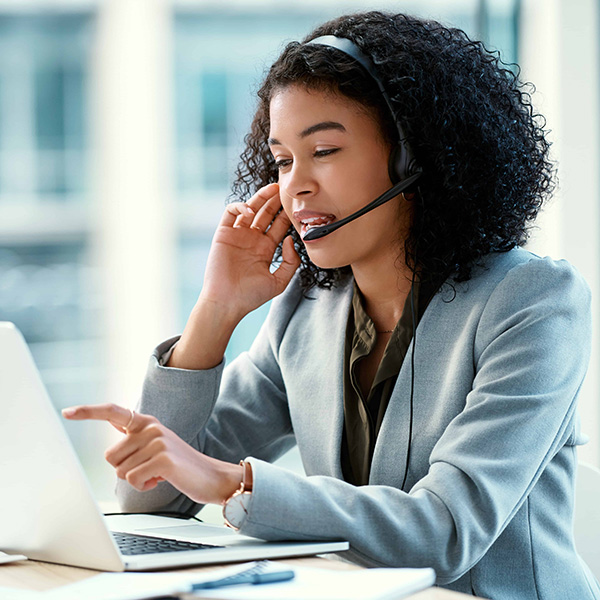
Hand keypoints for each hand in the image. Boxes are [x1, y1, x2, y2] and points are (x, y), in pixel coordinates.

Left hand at [62, 403, 241, 504]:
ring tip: (158, 473)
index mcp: (146, 422)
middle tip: (149, 468)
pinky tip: (161, 479)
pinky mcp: (162, 459)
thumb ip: (134, 439)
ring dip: (136, 479)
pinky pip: (133, 480)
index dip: (88, 412)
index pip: (112, 412)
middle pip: (110, 456)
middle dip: (125, 469)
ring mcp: (157, 441)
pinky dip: (144, 486)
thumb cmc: (178, 465)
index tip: (67, 412)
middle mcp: (150, 427)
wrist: (210, 476)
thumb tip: (113, 438)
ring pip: (120, 471)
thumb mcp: (155, 446)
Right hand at [200, 182, 300, 321]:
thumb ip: (290, 262)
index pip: (279, 226)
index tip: (297, 206)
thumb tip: (290, 239)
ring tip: (273, 189)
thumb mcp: (279, 281)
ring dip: (261, 197)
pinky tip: (250, 210)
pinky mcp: (223, 234)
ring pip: (250, 209)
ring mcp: (238, 235)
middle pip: (266, 213)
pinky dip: (240, 206)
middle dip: (276, 201)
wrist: (227, 302)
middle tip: (286, 190)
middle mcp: (252, 239)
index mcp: (266, 249)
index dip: (287, 215)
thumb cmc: (251, 296)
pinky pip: (231, 213)